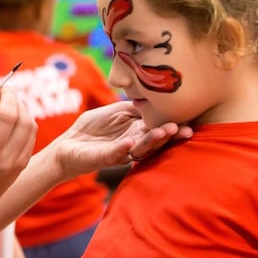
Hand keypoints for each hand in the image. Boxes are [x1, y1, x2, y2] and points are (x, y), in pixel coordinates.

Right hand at [0, 83, 36, 224]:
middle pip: (9, 114)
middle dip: (8, 95)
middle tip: (4, 90)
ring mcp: (9, 162)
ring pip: (24, 122)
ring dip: (20, 104)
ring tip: (11, 101)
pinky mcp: (21, 164)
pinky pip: (31, 133)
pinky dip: (27, 118)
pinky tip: (17, 117)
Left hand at [53, 101, 192, 177]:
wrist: (69, 143)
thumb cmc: (94, 127)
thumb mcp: (117, 110)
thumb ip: (135, 106)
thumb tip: (154, 99)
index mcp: (138, 131)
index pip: (158, 128)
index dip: (172, 125)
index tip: (188, 121)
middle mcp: (134, 143)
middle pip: (155, 140)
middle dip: (169, 135)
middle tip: (182, 129)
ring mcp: (120, 152)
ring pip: (140, 148)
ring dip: (152, 141)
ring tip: (162, 133)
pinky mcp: (104, 158)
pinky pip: (115, 153)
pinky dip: (122, 148)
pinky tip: (129, 142)